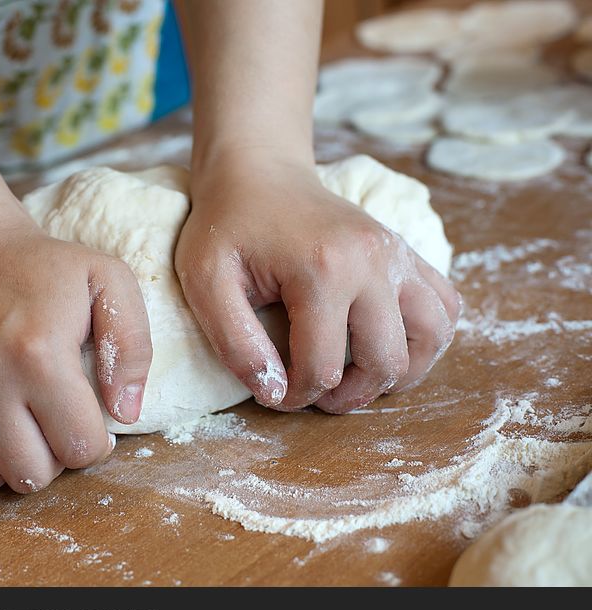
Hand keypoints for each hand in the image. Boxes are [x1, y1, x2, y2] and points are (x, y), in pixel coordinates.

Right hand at [0, 204, 151, 499]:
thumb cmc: (41, 268)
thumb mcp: (107, 281)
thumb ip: (132, 346)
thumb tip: (126, 413)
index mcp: (39, 356)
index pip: (79, 449)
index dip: (94, 444)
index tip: (88, 423)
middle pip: (29, 476)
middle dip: (51, 460)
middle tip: (50, 429)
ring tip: (11, 440)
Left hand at [175, 154, 460, 413]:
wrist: (259, 172)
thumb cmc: (226, 226)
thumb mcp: (205, 281)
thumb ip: (235, 342)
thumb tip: (273, 392)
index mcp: (322, 270)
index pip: (323, 367)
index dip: (297, 396)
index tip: (274, 393)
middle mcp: (372, 261)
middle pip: (386, 361)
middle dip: (349, 396)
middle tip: (315, 395)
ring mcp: (397, 253)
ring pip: (431, 337)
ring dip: (397, 372)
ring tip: (356, 377)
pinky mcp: (406, 252)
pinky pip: (445, 305)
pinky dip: (426, 337)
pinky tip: (387, 344)